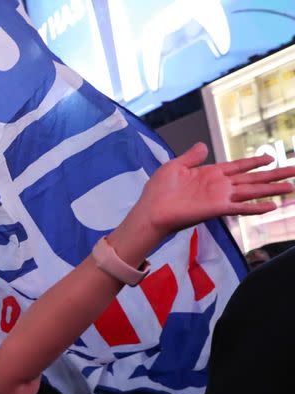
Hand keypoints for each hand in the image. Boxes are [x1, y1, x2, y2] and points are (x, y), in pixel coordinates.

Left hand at [133, 143, 294, 238]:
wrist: (151, 211)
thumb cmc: (158, 191)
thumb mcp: (174, 166)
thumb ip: (191, 157)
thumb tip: (202, 145)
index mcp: (210, 173)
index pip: (238, 166)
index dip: (254, 162)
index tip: (270, 158)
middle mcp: (219, 185)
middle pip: (251, 178)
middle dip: (273, 175)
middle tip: (293, 172)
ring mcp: (219, 197)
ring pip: (251, 191)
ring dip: (272, 190)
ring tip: (291, 189)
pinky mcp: (217, 209)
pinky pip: (240, 208)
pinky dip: (255, 207)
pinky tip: (272, 206)